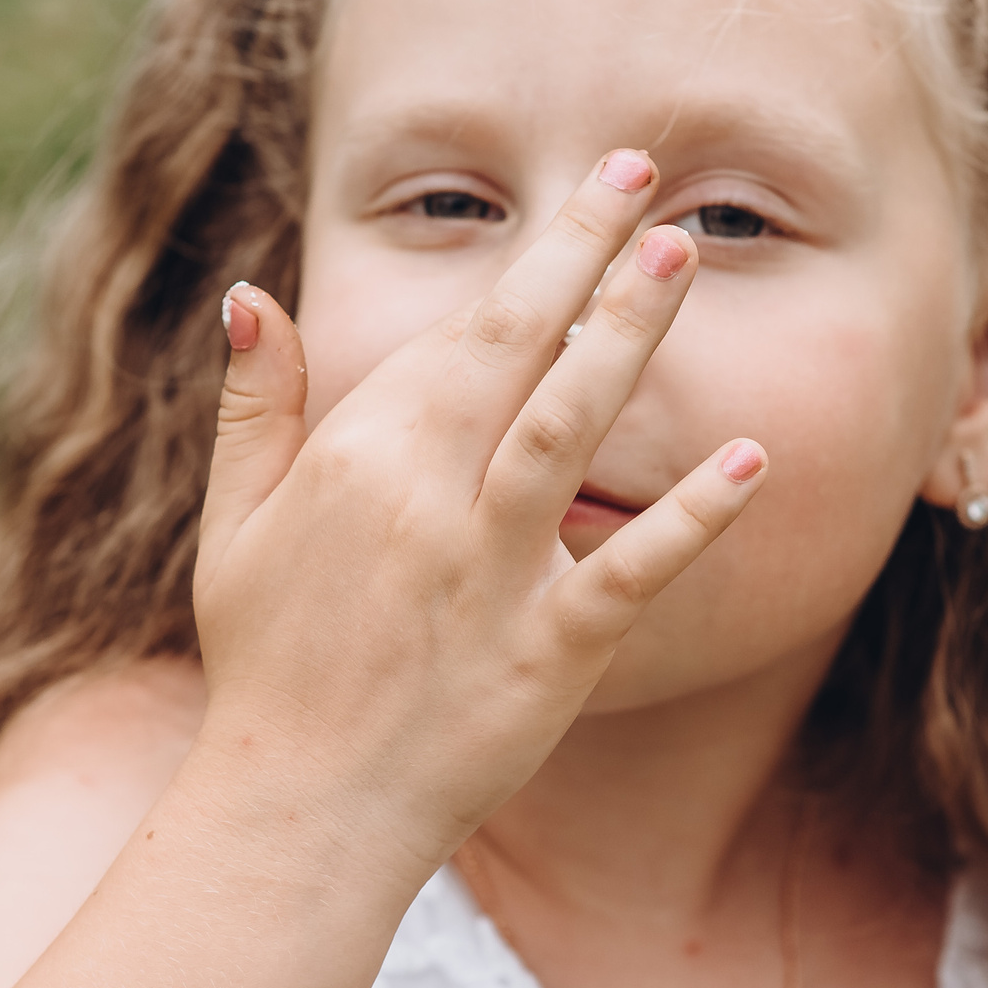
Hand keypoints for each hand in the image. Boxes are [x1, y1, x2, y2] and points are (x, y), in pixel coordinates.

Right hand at [190, 151, 766, 874]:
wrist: (301, 810)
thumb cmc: (269, 663)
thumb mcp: (237, 525)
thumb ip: (257, 407)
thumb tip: (256, 295)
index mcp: (358, 457)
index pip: (463, 333)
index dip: (538, 254)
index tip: (600, 190)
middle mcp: (426, 500)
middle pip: (519, 350)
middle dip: (587, 254)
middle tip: (650, 177)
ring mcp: (490, 575)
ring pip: (570, 427)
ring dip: (630, 337)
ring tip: (685, 258)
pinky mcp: (549, 652)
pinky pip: (632, 570)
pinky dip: (694, 517)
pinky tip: (750, 461)